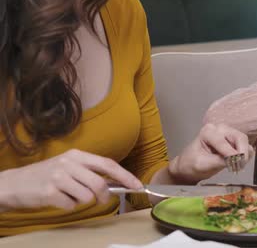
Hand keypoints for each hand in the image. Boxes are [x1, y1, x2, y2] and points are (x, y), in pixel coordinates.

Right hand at [0, 149, 141, 211]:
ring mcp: (58, 177)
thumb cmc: (46, 176)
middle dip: (106, 196)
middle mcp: (69, 163)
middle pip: (100, 183)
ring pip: (87, 196)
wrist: (15, 183)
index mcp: (77, 155)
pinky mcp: (49, 192)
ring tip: (70, 195)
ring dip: (83, 201)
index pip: (108, 164)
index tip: (137, 185)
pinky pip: (72, 205)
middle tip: (103, 200)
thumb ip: (90, 171)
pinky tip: (59, 199)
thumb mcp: (69, 166)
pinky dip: (69, 206)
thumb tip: (118, 181)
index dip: (125, 175)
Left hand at [168, 123, 253, 183]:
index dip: (231, 155)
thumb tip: (234, 160)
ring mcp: (228, 134)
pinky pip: (245, 146)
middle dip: (241, 153)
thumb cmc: (191, 164)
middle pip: (239, 138)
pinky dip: (245, 155)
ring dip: (244, 155)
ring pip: (244, 142)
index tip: (235, 166)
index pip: (223, 142)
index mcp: (208, 132)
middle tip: (239, 167)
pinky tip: (237, 163)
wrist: (189, 167)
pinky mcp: (233, 141)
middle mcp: (219, 129)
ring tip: (236, 166)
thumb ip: (218, 161)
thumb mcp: (201, 165)